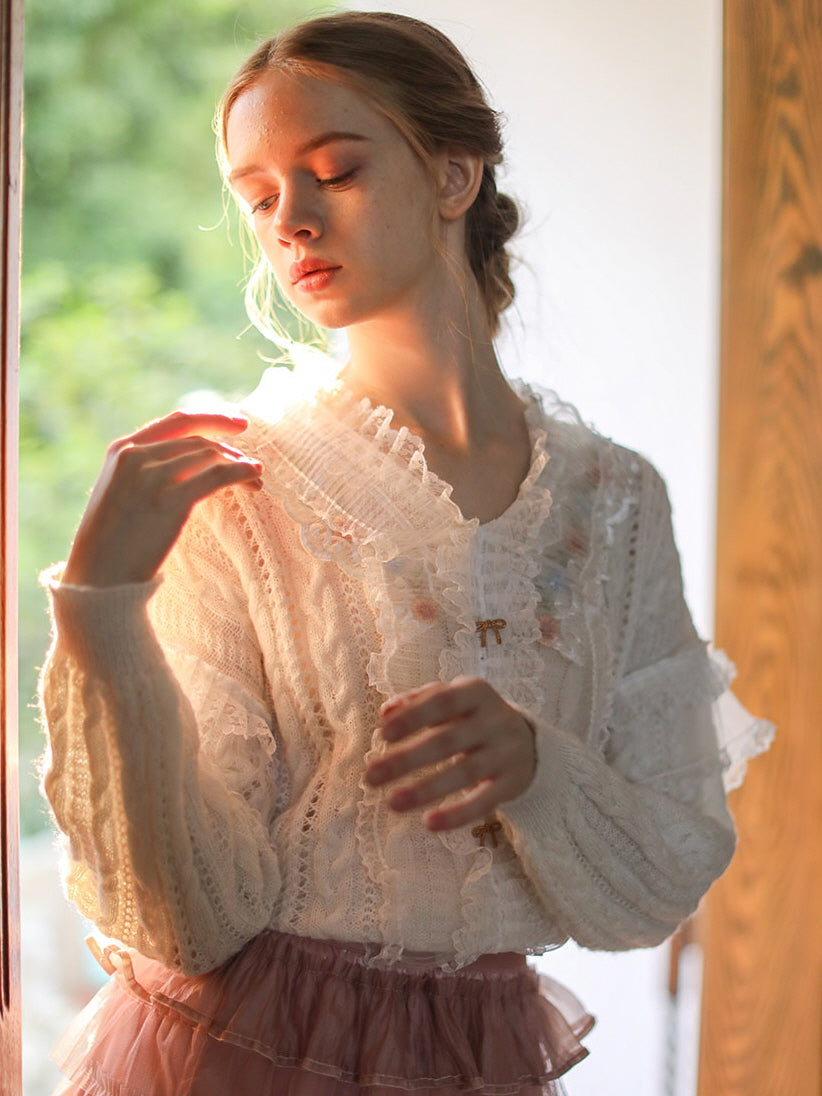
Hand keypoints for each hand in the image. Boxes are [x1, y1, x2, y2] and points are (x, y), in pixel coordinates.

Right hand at [62, 411, 262, 587]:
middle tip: (252, 465)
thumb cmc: (112, 542)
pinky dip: (241, 473)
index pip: (178, 421)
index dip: (213, 418)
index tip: (241, 424)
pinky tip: (253, 480)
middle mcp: (136, 455)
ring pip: (210, 455)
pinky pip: (217, 476)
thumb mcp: (120, 492)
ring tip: (256, 478)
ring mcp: (152, 476)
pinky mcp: (171, 500)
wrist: (100, 576)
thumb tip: (189, 464)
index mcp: (123, 449)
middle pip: (199, 441)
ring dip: (239, 464)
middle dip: (231, 450)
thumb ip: (144, 471)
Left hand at [365, 676, 536, 831]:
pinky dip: (457, 814)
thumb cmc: (473, 717)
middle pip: (447, 741)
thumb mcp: (452, 700)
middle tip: (370, 777)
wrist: (528, 741)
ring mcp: (507, 752)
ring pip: (464, 773)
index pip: (442, 701)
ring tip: (392, 803)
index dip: (413, 717)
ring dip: (425, 789)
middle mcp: (495, 719)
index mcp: (476, 692)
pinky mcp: (513, 783)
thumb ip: (417, 701)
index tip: (383, 735)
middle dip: (407, 759)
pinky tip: (429, 824)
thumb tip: (385, 713)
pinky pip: (484, 801)